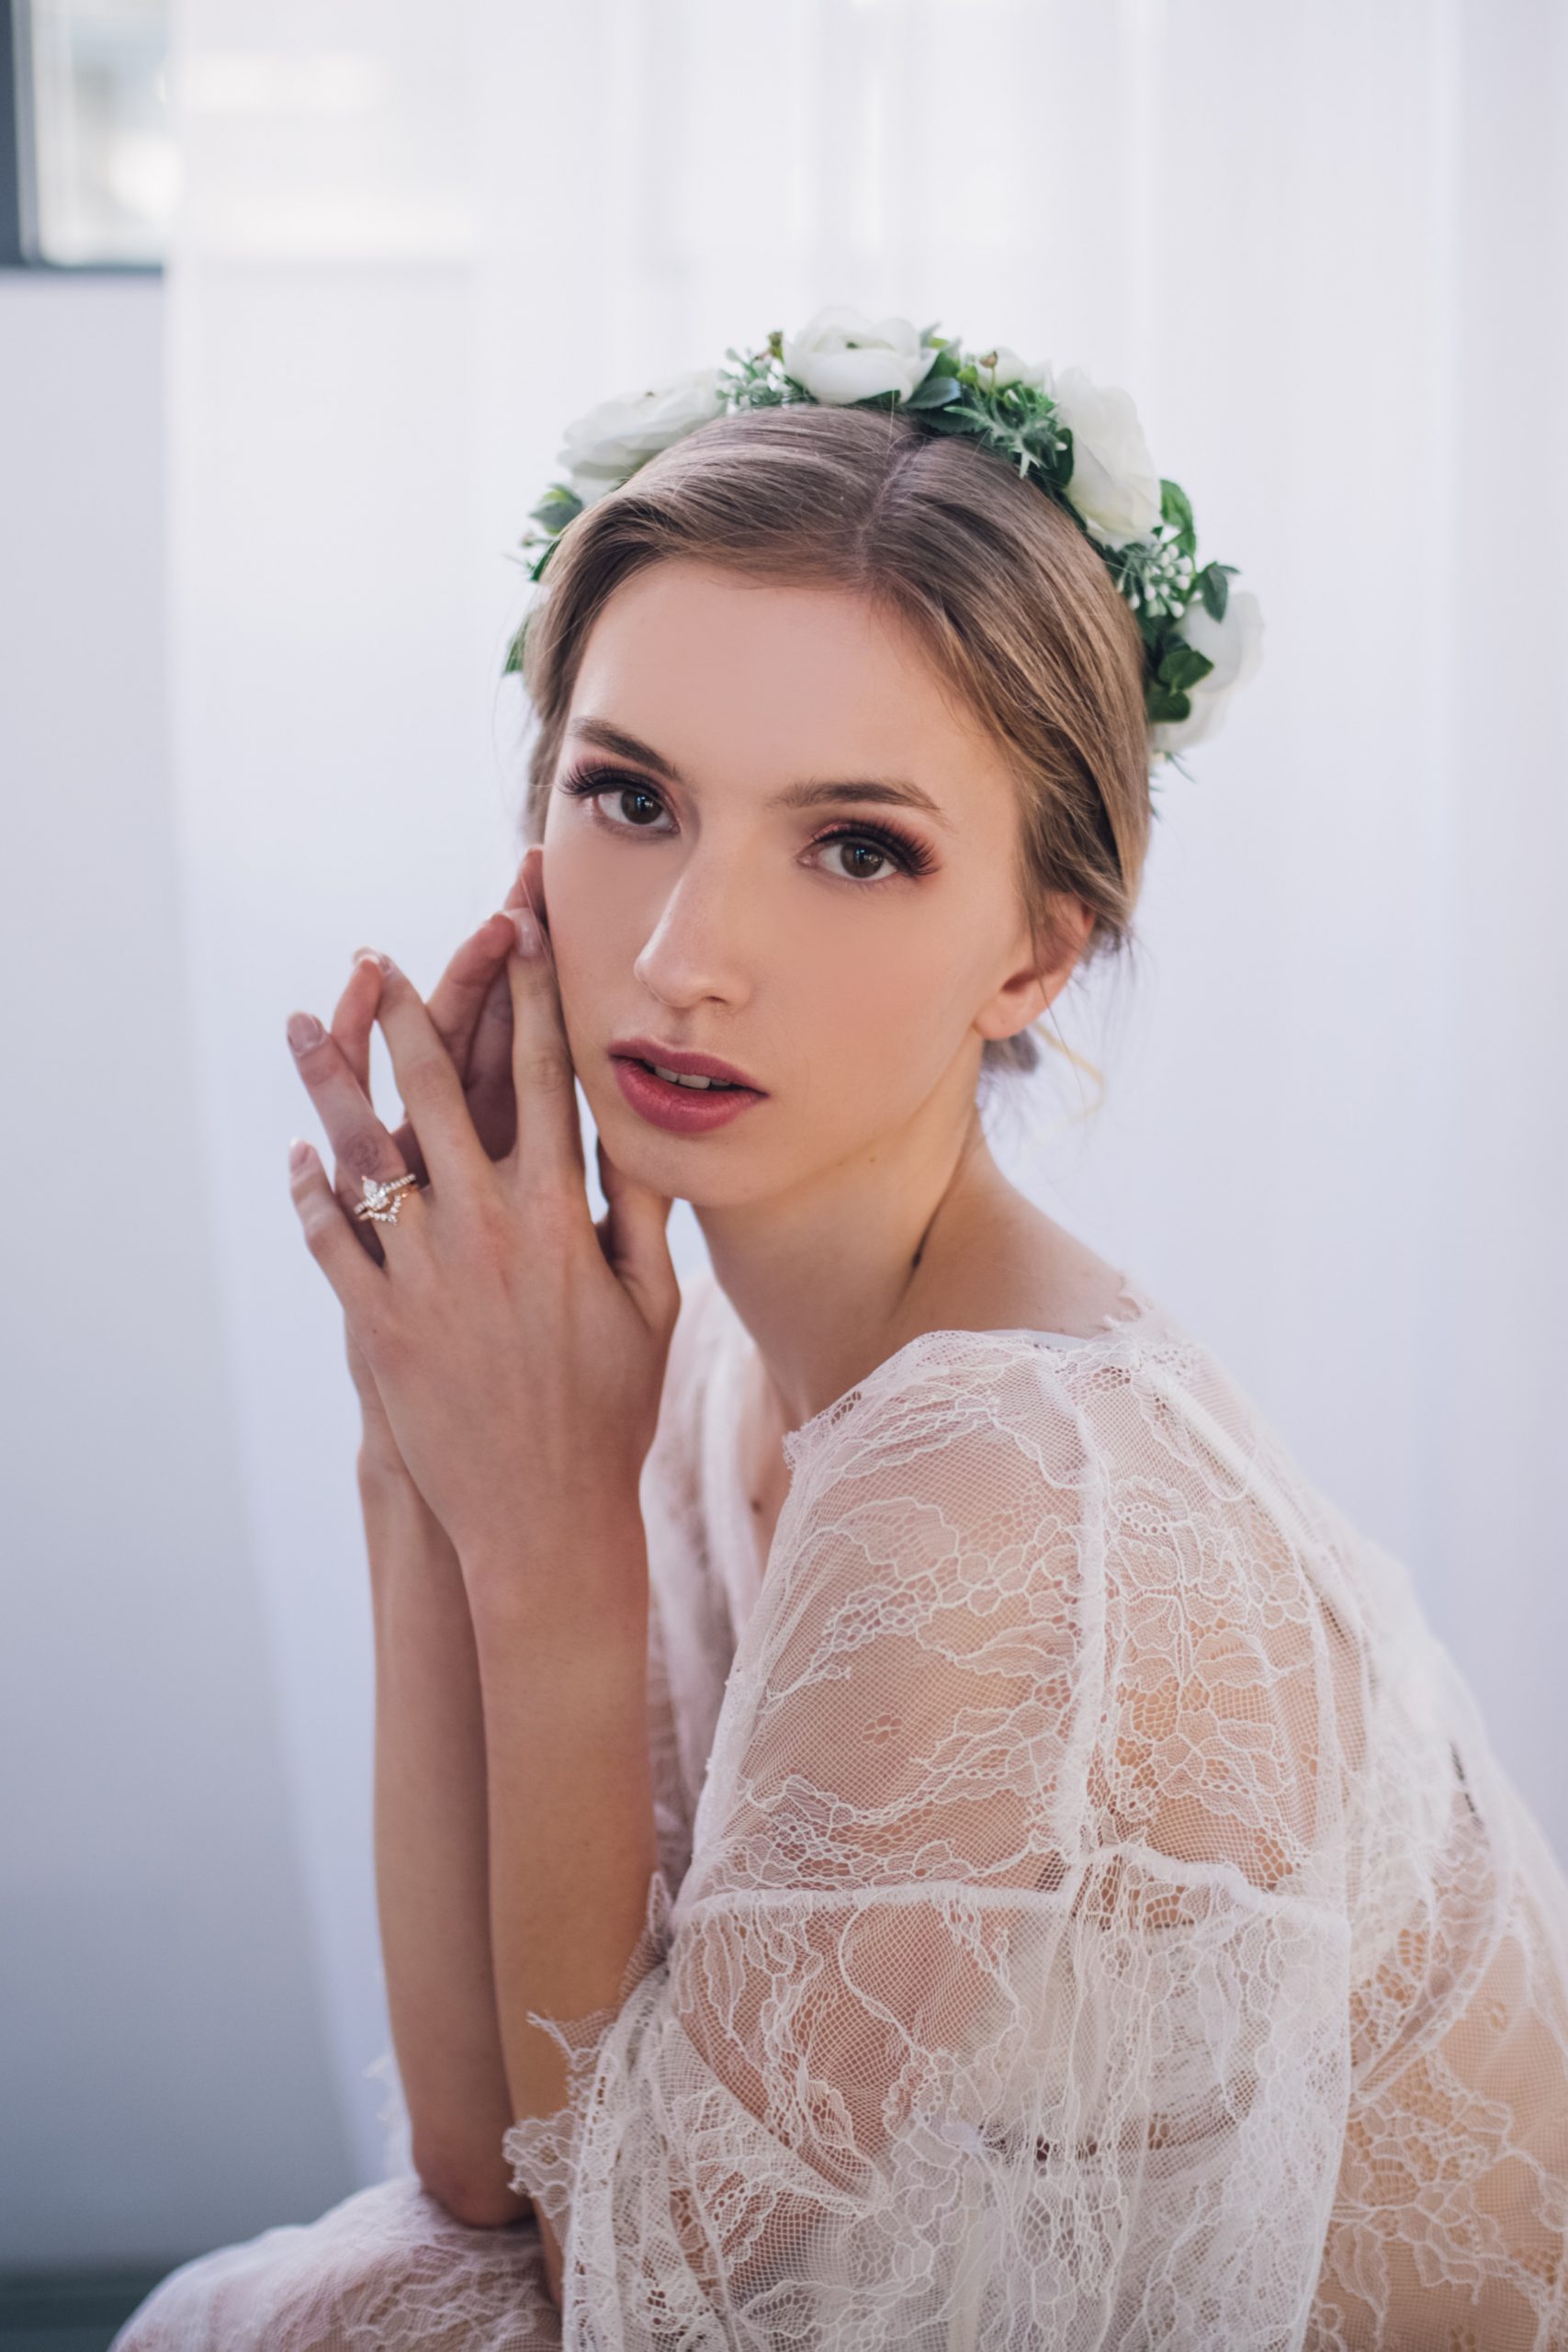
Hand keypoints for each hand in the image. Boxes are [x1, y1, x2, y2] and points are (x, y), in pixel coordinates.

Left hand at [285, 851, 680, 1581]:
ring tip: (297, 1025)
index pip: (544, 1078)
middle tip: (377, 957)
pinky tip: (297, 1155)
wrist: (543, 1516)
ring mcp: (423, 1275)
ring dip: (329, 1084)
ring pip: (365, 1155)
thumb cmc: (612, 1410)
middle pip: (439, 1093)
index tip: (516, 932)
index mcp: (561, 1217)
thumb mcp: (653, 1306)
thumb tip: (635, 1127)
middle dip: (407, 1013)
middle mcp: (486, 1229)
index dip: (529, 997)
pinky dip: (309, 1193)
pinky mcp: (375, 1324)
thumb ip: (641, 1211)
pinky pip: (330, 1239)